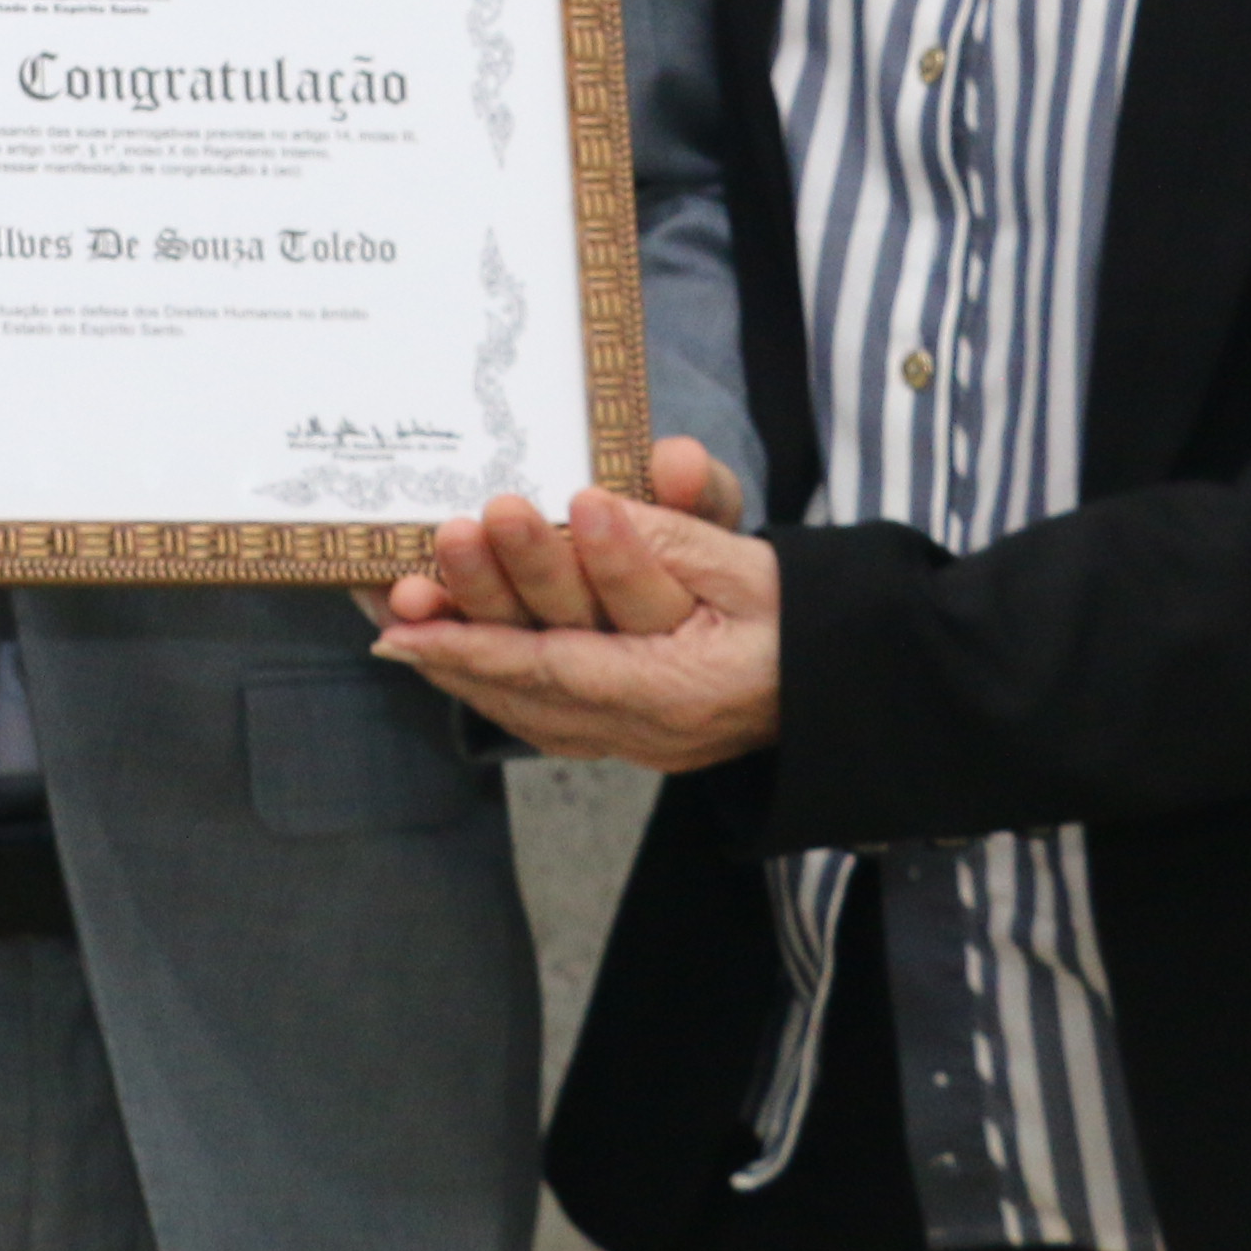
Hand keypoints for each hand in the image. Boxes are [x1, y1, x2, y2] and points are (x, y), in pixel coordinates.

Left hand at [368, 473, 780, 771]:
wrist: (850, 685)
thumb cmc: (807, 613)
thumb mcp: (750, 565)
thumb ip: (673, 538)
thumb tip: (588, 507)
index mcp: (689, 690)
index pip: (569, 662)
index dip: (490, 631)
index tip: (425, 593)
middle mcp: (656, 731)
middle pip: (536, 686)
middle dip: (466, 630)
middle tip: (406, 589)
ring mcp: (644, 743)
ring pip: (531, 712)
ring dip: (463, 665)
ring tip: (400, 623)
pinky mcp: (635, 738)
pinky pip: (547, 720)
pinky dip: (494, 686)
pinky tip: (448, 657)